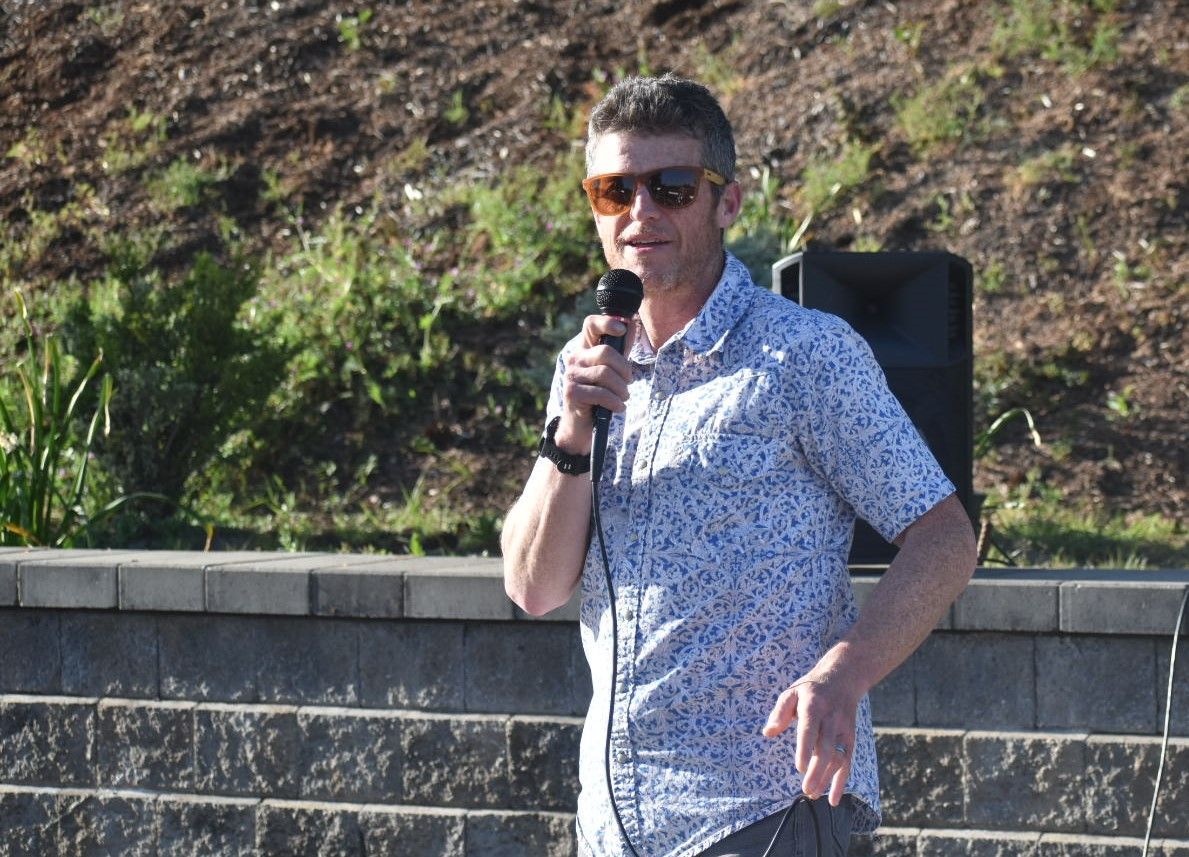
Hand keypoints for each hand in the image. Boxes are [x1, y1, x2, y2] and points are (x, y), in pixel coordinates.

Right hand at [556, 314, 634, 451]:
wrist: (581, 426)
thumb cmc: (599, 396)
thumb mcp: (612, 370)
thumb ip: (621, 349)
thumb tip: (632, 323)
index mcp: (584, 350)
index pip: (590, 324)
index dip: (606, 322)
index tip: (622, 329)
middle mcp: (574, 359)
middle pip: (605, 352)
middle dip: (624, 369)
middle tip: (628, 382)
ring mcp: (571, 375)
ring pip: (605, 374)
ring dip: (621, 389)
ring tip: (623, 397)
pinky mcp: (572, 392)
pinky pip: (601, 392)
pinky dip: (615, 402)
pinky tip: (618, 407)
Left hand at [762, 672, 862, 805]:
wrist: (843, 679)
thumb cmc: (811, 689)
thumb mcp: (792, 692)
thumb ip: (779, 712)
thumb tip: (768, 733)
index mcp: (814, 707)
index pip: (810, 730)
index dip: (806, 749)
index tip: (800, 767)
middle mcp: (831, 720)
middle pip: (826, 748)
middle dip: (817, 771)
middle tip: (806, 789)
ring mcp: (843, 730)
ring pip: (837, 758)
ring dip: (827, 778)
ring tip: (812, 794)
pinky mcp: (850, 739)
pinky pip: (847, 763)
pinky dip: (841, 782)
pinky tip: (832, 800)